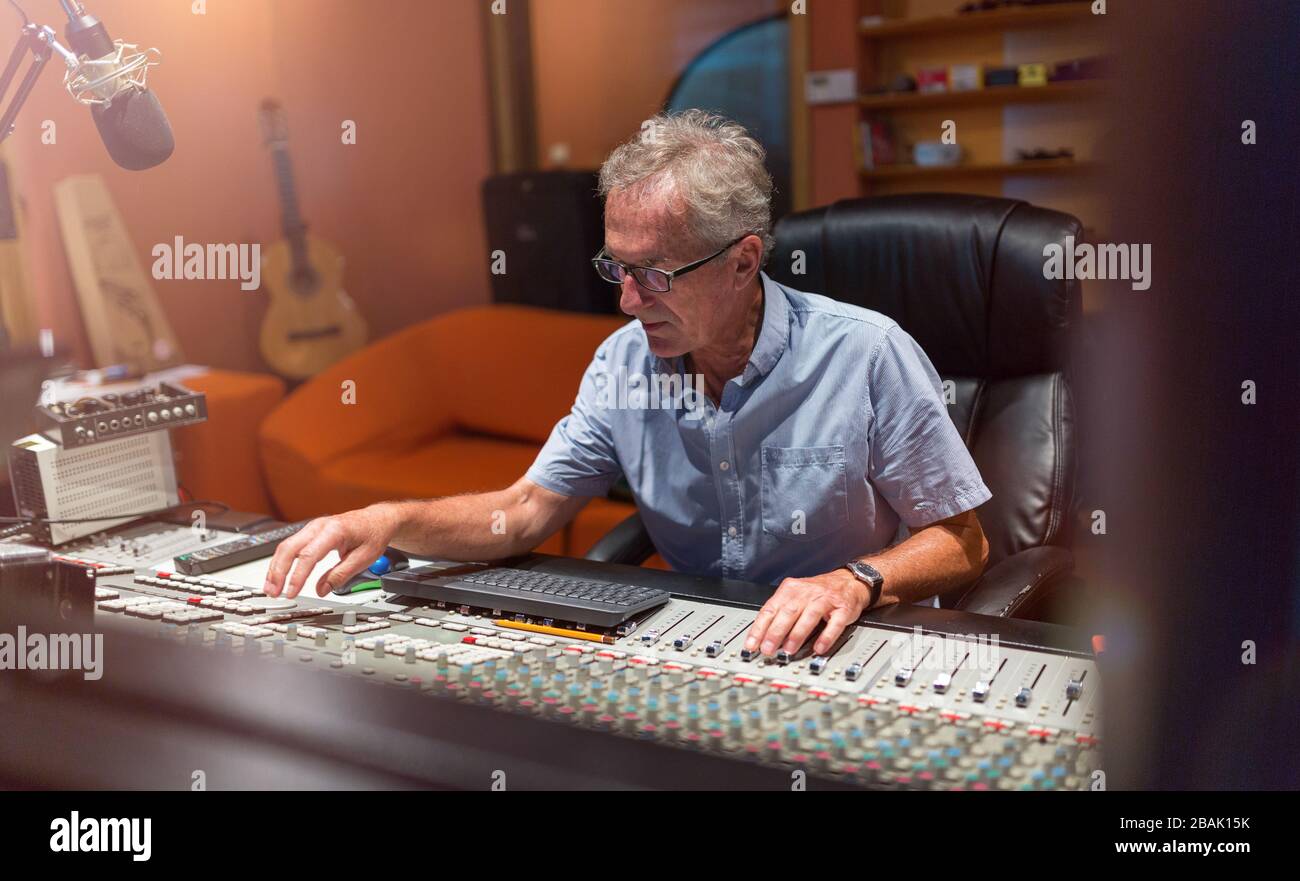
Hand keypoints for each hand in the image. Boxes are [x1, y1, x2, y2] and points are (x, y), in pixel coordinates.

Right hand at [263, 504, 399, 598]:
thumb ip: (341, 575)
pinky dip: (281, 561)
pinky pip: (290, 546)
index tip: (291, 592)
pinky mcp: (310, 532)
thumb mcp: (364, 558)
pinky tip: (277, 575)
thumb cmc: (373, 534)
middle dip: (278, 572)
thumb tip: (321, 590)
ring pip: (286, 546)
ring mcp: (312, 527)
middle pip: (289, 548)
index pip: (309, 555)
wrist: (378, 519)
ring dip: (276, 568)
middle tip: (273, 592)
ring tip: (271, 588)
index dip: (297, 576)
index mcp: (334, 531)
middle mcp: (319, 526)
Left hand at [744, 568, 868, 657]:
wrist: (848, 582)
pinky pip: (834, 624)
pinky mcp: (843, 608)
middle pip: (787, 612)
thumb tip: (762, 637)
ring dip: (797, 635)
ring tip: (789, 650)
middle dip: (775, 633)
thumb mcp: (794, 596)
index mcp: (790, 589)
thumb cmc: (818, 593)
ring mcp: (825, 599)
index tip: (752, 644)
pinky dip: (826, 636)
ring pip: (809, 616)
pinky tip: (818, 648)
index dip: (759, 628)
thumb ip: (779, 614)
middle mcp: (806, 592)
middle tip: (767, 649)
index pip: (770, 608)